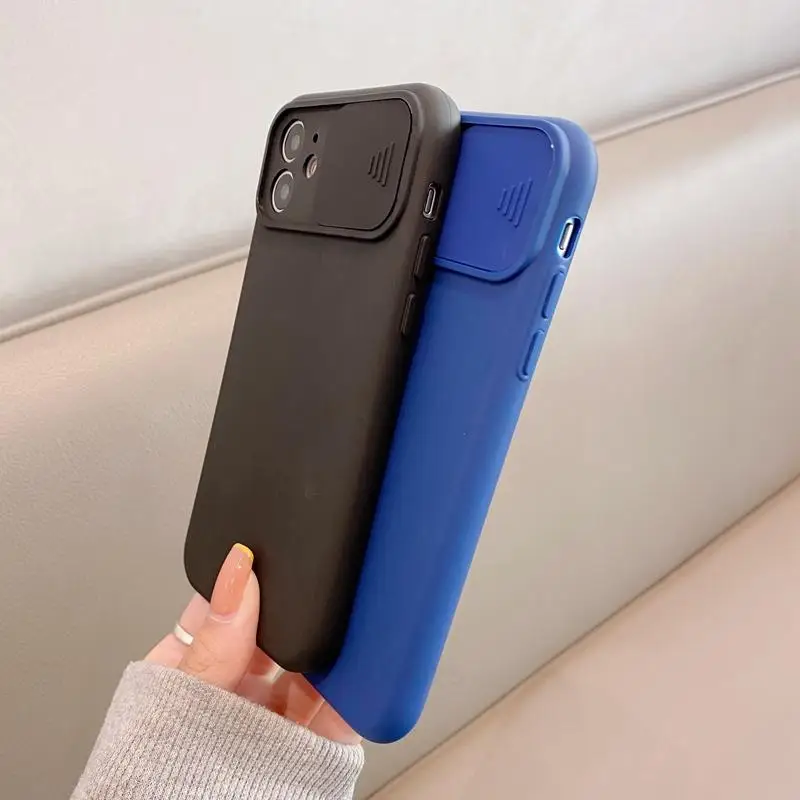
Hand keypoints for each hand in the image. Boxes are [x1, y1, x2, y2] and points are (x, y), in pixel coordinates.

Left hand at [145, 543, 358, 743]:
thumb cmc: (156, 785)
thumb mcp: (184, 700)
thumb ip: (216, 638)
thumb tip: (235, 571)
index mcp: (195, 666)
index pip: (230, 606)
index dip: (255, 581)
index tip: (277, 560)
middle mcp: (237, 690)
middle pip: (279, 633)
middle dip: (298, 619)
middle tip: (312, 604)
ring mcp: (273, 717)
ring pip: (313, 666)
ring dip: (327, 654)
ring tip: (334, 640)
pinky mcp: (307, 743)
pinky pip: (341, 706)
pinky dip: (354, 689)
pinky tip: (355, 673)